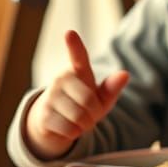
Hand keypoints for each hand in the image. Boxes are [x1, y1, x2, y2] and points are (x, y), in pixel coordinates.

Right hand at [24, 30, 128, 160]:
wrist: (53, 122)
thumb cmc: (83, 104)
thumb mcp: (101, 96)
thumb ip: (112, 87)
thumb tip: (124, 74)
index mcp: (78, 70)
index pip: (78, 56)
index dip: (74, 45)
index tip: (69, 33)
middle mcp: (61, 78)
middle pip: (88, 101)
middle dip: (94, 114)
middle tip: (88, 114)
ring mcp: (49, 95)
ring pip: (79, 117)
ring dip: (85, 125)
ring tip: (78, 121)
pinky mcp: (42, 114)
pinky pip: (68, 129)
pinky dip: (74, 133)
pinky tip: (67, 127)